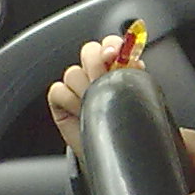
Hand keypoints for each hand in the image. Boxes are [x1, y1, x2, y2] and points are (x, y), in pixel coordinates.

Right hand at [48, 35, 125, 152]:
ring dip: (84, 90)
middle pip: (88, 51)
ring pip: (73, 73)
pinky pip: (58, 90)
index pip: (110, 44)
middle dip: (96, 65)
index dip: (111, 45)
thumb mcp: (134, 97)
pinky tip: (80, 113)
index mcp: (114, 65)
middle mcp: (94, 71)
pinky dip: (68, 102)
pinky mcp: (60, 99)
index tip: (114, 55)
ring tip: (94, 105)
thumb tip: (135, 62)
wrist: (111, 150)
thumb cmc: (124, 121)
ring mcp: (76, 84)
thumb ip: (134, 76)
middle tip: (102, 80)